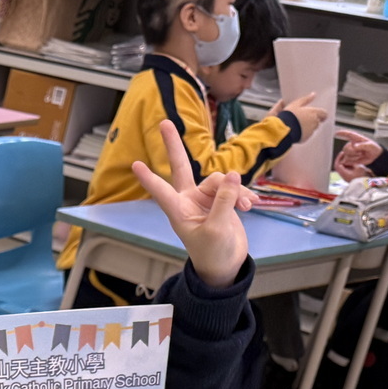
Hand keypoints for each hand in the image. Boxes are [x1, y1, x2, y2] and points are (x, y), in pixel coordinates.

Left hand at [133, 120, 254, 289]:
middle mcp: (189, 201)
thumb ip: (224, 201)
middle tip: (164, 123)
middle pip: (181, 167)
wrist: (226, 266)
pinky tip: (252, 204)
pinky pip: (234, 187)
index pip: (162, 191)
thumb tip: (231, 174)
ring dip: (236, 191)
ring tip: (246, 206)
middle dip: (173, 145)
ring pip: (221, 180)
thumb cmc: (213, 254)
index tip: (135, 165)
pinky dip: (243, 194)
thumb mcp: (217, 229)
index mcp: (179, 211)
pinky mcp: (222, 199)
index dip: (150, 178)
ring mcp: (206, 198)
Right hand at [271, 91, 329, 141]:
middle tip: (304, 119)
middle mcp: (314, 122)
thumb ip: (305, 99)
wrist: (282, 129)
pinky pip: (306, 135)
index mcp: (313, 113)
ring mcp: (310, 131)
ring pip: (312, 129)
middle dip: (312, 120)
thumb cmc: (288, 115)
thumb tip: (313, 94)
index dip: (322, 114)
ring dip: (307, 127)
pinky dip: (303, 133)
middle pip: (317, 121)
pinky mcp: (305, 138)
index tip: (318, 115)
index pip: (324, 114)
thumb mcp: (295, 104)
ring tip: (298, 126)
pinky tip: (296, 131)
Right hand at [335, 131, 382, 179]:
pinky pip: (347, 160)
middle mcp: (352, 145)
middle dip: (353, 152)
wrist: (374, 157)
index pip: (348, 135)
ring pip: (346, 155)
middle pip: (346, 148)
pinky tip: (358, 159)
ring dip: (354, 157)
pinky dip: (352, 161)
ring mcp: (350, 152)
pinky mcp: (350, 158)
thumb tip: (354, 146)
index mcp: (357, 139)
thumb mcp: (370, 145)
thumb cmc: (373, 149)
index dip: (342, 133)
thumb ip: (362, 145)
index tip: (336, 133)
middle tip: (361, 153)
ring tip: (361, 155)